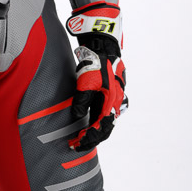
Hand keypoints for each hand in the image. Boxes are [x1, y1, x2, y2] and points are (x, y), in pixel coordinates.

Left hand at [66, 3, 127, 150]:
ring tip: (80, 137)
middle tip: (75, 145)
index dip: (88, 139)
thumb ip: (82, 100)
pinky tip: (89, 123)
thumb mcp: (86, 80)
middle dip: (91, 139)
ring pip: (105, 121)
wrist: (104, 45)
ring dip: (94, 131)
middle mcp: (116, 103)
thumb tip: (78, 117)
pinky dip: (97, 121)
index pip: (101, 129)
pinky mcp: (110, 92)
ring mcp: (114, 98)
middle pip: (105, 128)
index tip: (75, 145)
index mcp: (111, 103)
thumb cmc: (96, 61)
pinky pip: (105, 111)